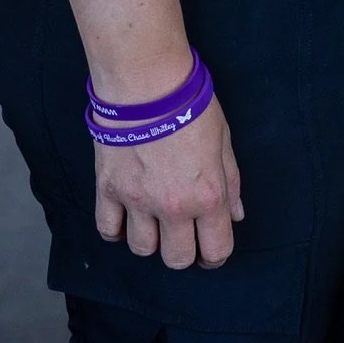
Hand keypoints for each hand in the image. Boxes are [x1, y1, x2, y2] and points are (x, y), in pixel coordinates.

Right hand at [93, 96, 243, 269]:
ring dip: (151, 239)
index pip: (215, 250)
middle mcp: (172, 207)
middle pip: (176, 259)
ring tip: (155, 219)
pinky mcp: (108, 190)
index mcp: (207, 195)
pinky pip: (108, 230)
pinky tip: (127, 216)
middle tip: (184, 235)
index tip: (211, 248)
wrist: (147, 84)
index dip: (216, 255)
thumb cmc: (191, 105)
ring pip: (142, 249)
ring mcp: (137, 201)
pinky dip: (117, 230)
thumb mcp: (224, 141)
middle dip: (184, 251)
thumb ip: (231, 183)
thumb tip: (235, 214)